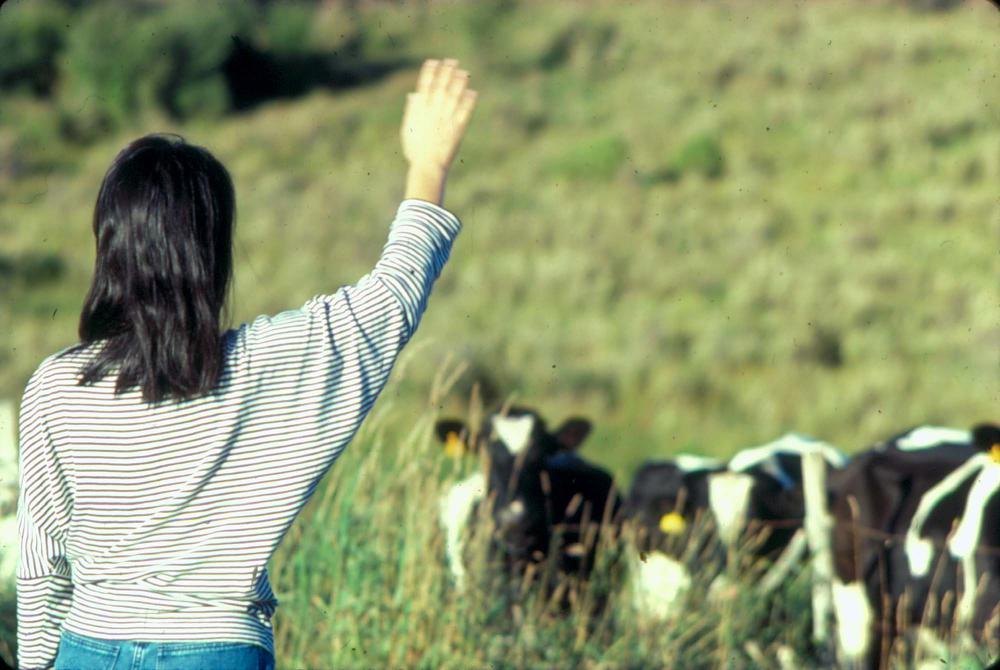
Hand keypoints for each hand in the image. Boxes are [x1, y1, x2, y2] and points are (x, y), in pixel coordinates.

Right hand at [400, 58, 477, 174]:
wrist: (427, 166)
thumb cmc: (415, 151)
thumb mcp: (408, 129)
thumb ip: (412, 111)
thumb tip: (414, 95)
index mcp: (420, 111)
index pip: (424, 86)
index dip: (430, 72)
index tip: (434, 61)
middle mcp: (433, 112)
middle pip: (441, 87)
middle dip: (446, 72)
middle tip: (452, 61)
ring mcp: (446, 119)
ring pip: (453, 96)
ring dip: (459, 83)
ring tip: (464, 73)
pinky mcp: (457, 129)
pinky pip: (465, 112)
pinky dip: (468, 101)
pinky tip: (472, 92)